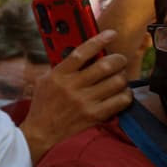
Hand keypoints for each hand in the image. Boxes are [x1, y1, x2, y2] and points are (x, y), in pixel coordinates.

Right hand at [22, 31, 131, 161]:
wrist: (41, 132)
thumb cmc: (43, 104)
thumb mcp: (44, 80)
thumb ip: (61, 67)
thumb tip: (82, 53)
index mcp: (58, 75)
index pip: (81, 53)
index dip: (99, 41)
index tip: (111, 34)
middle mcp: (72, 87)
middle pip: (105, 66)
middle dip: (119, 59)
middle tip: (120, 59)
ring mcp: (85, 102)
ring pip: (116, 82)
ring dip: (123, 76)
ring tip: (120, 76)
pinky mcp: (95, 115)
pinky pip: (120, 101)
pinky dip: (125, 94)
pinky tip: (121, 93)